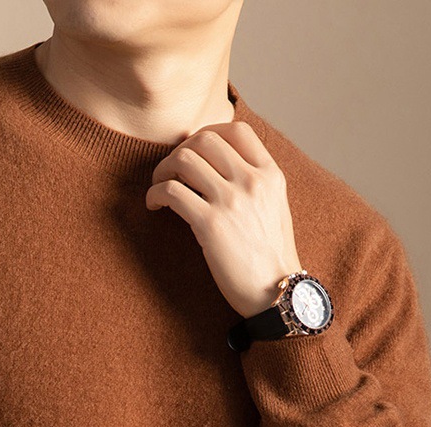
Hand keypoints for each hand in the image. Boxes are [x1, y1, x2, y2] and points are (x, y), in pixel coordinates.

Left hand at [145, 120, 302, 318]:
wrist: (276, 291)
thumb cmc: (270, 256)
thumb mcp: (273, 208)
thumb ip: (253, 183)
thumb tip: (218, 167)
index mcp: (270, 174)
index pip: (237, 130)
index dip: (208, 134)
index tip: (193, 151)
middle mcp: (252, 181)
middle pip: (205, 140)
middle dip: (179, 151)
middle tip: (169, 172)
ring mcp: (231, 201)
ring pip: (184, 160)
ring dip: (162, 170)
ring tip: (158, 189)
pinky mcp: (211, 224)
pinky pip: (172, 192)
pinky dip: (156, 194)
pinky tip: (154, 206)